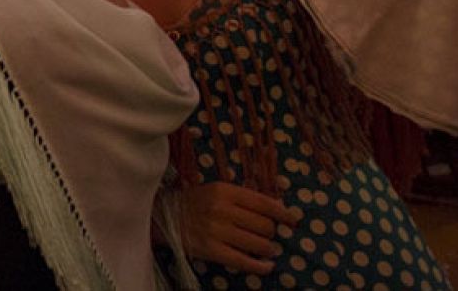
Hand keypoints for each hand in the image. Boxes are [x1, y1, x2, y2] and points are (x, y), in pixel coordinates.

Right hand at [178, 182, 299, 274]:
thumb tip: (278, 211)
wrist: (164, 217)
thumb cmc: (196, 202)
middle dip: (272, 233)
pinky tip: (266, 266)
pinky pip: (244, 262)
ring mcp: (216, 231)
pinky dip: (260, 267)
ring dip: (268, 249)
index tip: (293, 220)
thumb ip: (244, 198)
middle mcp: (222, 209)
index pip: (264, 203)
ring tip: (266, 249)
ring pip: (259, 244)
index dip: (283, 213)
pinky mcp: (212, 250)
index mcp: (224, 191)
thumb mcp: (217, 191)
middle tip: (269, 235)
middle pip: (265, 226)